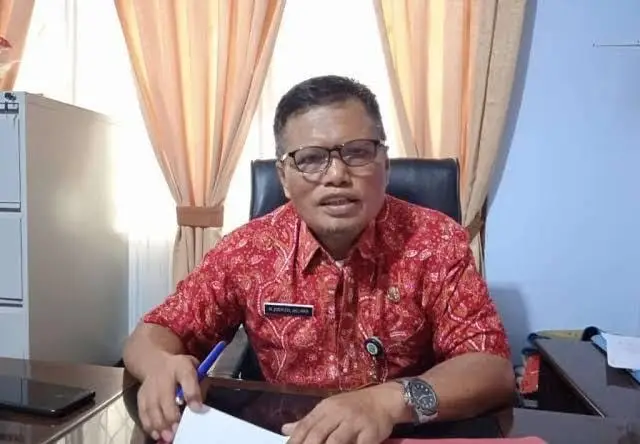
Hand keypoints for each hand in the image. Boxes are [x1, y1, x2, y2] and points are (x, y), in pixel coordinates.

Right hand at [137, 354, 201, 441]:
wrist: (156, 364)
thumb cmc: (181, 370)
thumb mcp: (195, 370)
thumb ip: (200, 386)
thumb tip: (200, 408)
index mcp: (181, 366)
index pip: (187, 378)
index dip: (192, 394)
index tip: (197, 409)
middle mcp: (164, 376)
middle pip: (166, 396)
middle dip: (171, 416)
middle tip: (177, 431)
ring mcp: (150, 386)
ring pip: (152, 407)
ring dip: (159, 424)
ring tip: (167, 437)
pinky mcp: (141, 396)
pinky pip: (143, 412)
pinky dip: (149, 425)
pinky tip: (156, 434)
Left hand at [281, 386, 396, 443]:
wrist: (383, 399)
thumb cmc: (353, 406)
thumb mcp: (329, 408)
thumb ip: (308, 421)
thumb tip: (284, 430)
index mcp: (325, 408)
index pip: (305, 426)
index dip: (295, 441)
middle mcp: (338, 413)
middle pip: (317, 434)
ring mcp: (354, 422)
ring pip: (335, 441)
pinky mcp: (370, 433)